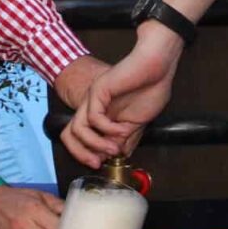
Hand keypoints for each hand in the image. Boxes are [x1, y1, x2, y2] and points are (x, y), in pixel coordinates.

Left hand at [63, 28, 180, 165]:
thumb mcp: (138, 122)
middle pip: (70, 134)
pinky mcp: (99, 90)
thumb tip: (119, 156)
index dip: (87, 154)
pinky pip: (93, 117)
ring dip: (95, 143)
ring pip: (77, 128)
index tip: (104, 163)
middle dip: (81, 153)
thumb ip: (126, 138)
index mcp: (102, 114)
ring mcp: (94, 98)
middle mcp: (93, 107)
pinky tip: (121, 129)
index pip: (81, 138)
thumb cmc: (151, 87)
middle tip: (98, 162)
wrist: (158, 65)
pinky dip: (107, 129)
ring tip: (113, 148)